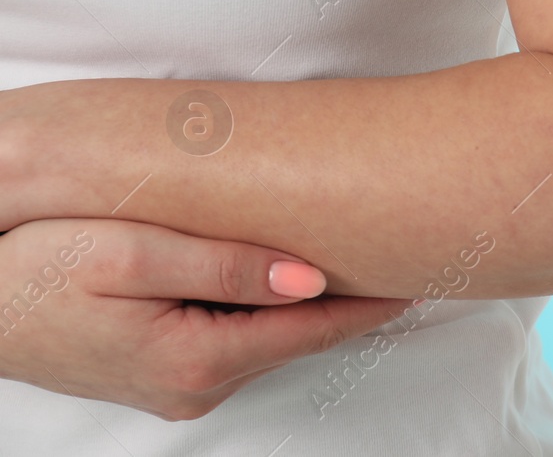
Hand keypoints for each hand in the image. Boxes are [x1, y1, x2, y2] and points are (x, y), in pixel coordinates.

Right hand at [0, 219, 409, 419]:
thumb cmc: (35, 268)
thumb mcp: (128, 255)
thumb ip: (223, 265)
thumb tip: (312, 279)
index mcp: (197, 358)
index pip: (313, 327)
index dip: (371, 300)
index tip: (425, 274)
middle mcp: (196, 386)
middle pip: (298, 335)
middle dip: (350, 298)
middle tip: (404, 254)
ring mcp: (180, 388)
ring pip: (270, 337)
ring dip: (309, 303)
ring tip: (361, 259)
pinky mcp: (164, 375)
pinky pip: (238, 338)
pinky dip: (268, 309)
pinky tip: (286, 276)